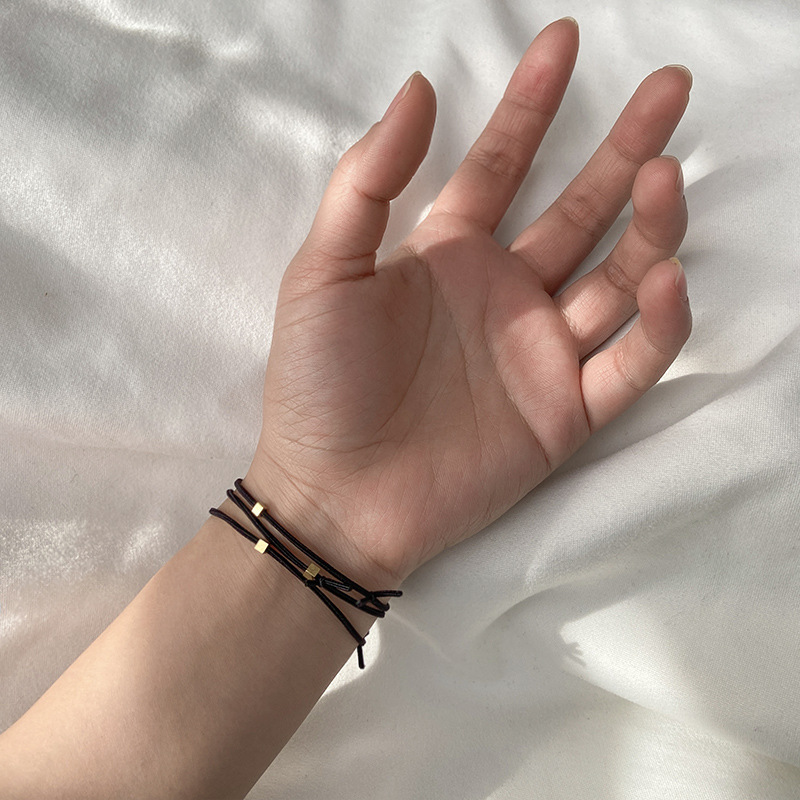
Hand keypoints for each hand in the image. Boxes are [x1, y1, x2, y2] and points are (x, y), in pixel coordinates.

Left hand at [244, 18, 691, 587]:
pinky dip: (657, 324)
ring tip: (668, 175)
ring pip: (618, 278)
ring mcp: (539, 352)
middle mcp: (504, 294)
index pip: (503, 165)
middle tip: (669, 89)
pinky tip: (666, 277)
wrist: (335, 496)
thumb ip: (368, 183)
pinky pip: (628, 362)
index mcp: (448, 255)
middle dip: (623, 149)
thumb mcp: (324, 272)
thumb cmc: (318, 386)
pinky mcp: (565, 413)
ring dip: (650, 228)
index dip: (532, 104)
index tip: (564, 41)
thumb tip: (419, 88)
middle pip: (580, 209)